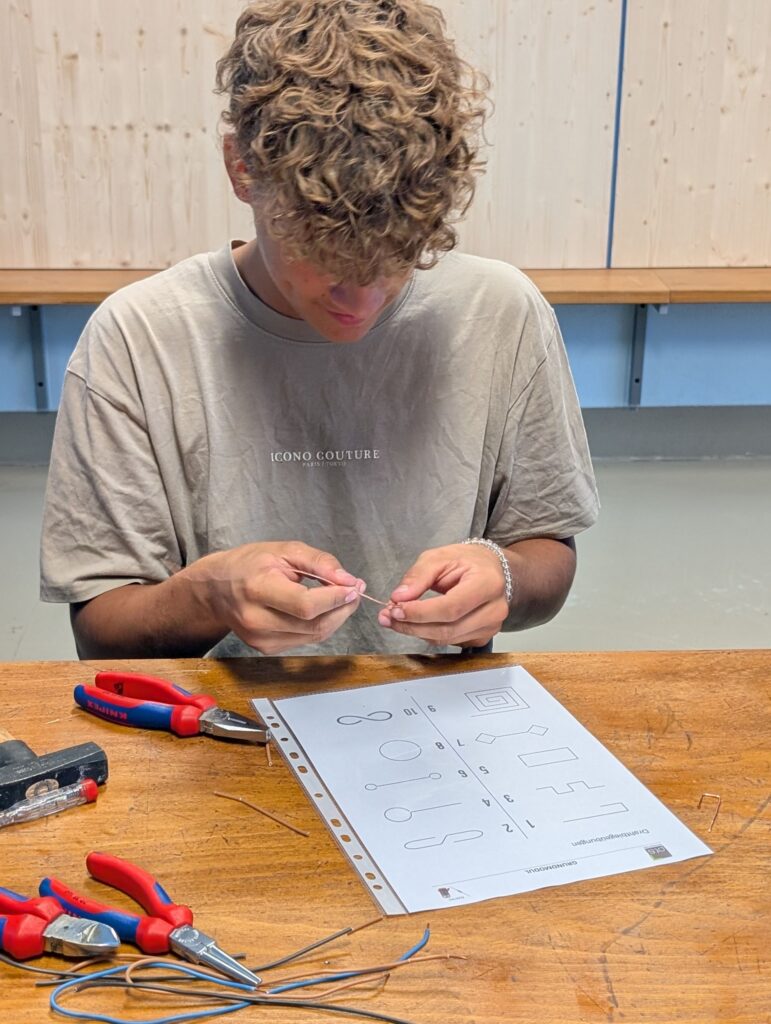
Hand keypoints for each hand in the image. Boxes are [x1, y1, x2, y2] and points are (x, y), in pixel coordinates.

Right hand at [192, 541, 364, 654]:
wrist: (217, 589)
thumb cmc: (250, 564)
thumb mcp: (284, 550)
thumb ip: (318, 562)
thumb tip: (348, 579)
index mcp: (258, 589)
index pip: (305, 605)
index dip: (335, 598)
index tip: (354, 586)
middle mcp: (257, 620)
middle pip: (313, 625)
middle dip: (342, 608)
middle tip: (355, 591)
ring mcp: (260, 639)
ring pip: (314, 636)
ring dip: (336, 618)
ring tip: (341, 598)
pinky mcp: (266, 648)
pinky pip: (305, 640)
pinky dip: (321, 625)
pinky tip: (321, 610)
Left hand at [377, 543, 508, 647]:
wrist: (491, 569)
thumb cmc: (466, 560)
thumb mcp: (439, 557)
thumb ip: (418, 576)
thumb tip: (398, 598)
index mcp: (487, 584)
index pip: (451, 607)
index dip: (420, 613)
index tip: (395, 609)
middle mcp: (494, 610)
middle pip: (448, 629)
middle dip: (413, 626)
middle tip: (387, 617)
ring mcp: (491, 627)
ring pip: (447, 639)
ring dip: (417, 632)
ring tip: (396, 618)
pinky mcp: (483, 637)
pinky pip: (450, 642)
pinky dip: (429, 634)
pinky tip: (416, 623)